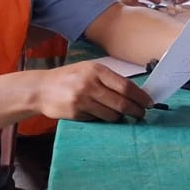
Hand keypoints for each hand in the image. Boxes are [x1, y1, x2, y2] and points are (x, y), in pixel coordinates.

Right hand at [36, 60, 152, 121]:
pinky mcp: (75, 113)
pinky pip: (98, 119)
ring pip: (111, 114)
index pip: (125, 86)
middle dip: (135, 110)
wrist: (41, 89)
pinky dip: (103, 119)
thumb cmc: (68, 78)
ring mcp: (82, 100)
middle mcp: (89, 84)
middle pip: (121, 102)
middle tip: (141, 114)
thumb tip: (134, 93)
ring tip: (121, 115)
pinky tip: (100, 114)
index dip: (140, 97)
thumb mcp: (88, 71)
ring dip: (120, 117)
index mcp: (96, 70)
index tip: (149, 103)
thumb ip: (108, 80)